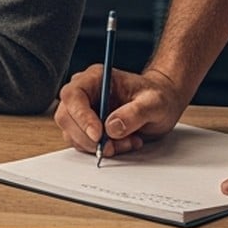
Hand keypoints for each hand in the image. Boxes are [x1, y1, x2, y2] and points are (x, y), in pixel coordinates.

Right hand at [54, 64, 188, 156]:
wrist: (161, 106)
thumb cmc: (159, 97)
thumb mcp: (155, 103)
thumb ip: (135, 113)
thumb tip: (112, 127)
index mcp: (95, 78)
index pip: (73, 95)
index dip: (81, 116)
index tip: (98, 135)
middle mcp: (84, 93)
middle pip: (66, 116)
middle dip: (87, 137)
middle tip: (112, 147)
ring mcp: (82, 111)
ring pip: (72, 133)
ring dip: (97, 146)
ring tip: (128, 142)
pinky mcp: (85, 127)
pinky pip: (82, 143)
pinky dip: (100, 149)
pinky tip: (123, 143)